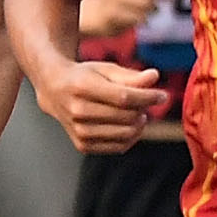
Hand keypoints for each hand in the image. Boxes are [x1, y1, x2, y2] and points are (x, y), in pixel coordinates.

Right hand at [38, 57, 167, 153]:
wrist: (53, 91)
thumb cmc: (83, 77)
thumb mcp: (105, 69)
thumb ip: (130, 76)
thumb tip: (154, 77)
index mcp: (81, 87)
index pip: (124, 97)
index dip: (148, 97)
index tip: (163, 95)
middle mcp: (77, 111)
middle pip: (126, 116)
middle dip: (143, 108)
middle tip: (144, 101)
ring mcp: (78, 131)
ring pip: (125, 133)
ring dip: (139, 123)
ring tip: (138, 113)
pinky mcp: (82, 145)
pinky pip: (119, 147)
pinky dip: (131, 137)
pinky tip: (130, 125)